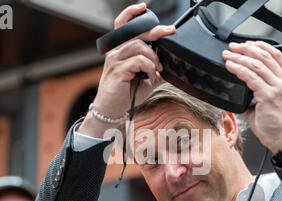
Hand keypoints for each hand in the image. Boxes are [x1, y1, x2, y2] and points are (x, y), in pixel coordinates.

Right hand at [92, 3, 174, 118]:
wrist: (111, 110)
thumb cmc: (124, 94)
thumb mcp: (145, 80)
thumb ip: (154, 70)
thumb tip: (170, 66)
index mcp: (119, 50)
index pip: (122, 25)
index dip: (131, 13)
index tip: (144, 8)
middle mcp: (115, 52)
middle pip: (135, 32)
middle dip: (156, 30)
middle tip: (170, 31)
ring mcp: (115, 60)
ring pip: (139, 46)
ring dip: (154, 57)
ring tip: (156, 68)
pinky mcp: (118, 70)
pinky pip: (139, 60)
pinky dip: (149, 67)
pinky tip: (150, 75)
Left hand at [222, 41, 281, 153]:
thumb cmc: (275, 125)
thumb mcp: (265, 105)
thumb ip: (252, 97)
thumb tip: (237, 95)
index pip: (274, 55)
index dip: (259, 46)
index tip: (245, 44)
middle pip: (264, 55)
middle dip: (246, 48)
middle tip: (232, 47)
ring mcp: (277, 87)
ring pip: (256, 64)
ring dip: (239, 58)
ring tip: (228, 56)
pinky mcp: (269, 96)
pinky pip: (251, 77)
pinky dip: (239, 70)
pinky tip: (230, 67)